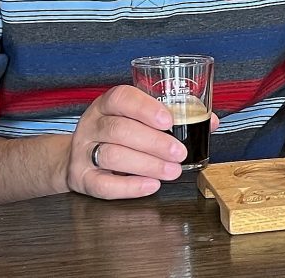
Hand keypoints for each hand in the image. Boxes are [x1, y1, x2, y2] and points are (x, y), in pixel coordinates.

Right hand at [67, 85, 218, 199]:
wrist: (74, 155)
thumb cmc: (116, 132)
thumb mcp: (136, 118)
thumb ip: (172, 116)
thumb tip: (210, 121)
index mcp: (107, 104)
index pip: (121, 98)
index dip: (145, 108)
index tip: (168, 120)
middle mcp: (92, 124)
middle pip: (120, 129)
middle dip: (154, 142)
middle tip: (180, 152)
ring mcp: (83, 151)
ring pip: (112, 156)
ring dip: (147, 164)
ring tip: (172, 171)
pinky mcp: (81, 177)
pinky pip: (103, 184)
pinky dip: (129, 187)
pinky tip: (151, 185)